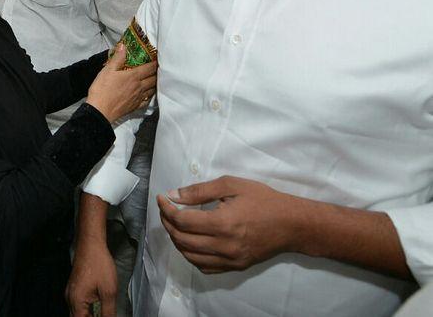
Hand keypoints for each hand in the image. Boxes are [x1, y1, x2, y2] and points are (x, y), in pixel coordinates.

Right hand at [66, 238, 117, 316]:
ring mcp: (71, 292)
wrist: (91, 244)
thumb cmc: (99, 264)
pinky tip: (96, 308)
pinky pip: (77, 304)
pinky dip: (86, 310)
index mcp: (76, 302)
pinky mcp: (74, 287)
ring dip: (87, 316)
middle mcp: (70, 298)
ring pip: (76, 312)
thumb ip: (108, 312)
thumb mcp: (108, 291)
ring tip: (100, 313)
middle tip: (103, 315)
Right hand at [87, 44, 156, 121]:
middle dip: (157, 72)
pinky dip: (150, 96)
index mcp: (133, 76)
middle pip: (154, 79)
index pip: (150, 68)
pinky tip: (148, 94)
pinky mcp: (135, 107)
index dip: (155, 62)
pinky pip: (147, 101)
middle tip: (158, 68)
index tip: (158, 58)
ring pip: (152, 90)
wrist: (100, 111)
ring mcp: (138, 98)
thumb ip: (117, 58)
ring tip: (156, 79)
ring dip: (155, 84)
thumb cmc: (102, 89)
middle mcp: (139, 87)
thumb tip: (123, 46)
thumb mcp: (107, 70)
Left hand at [157, 176, 300, 273]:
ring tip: (174, 224)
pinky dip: (191, 255)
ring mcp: (230, 260)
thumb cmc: (263, 200)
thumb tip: (174, 195)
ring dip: (177, 240)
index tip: (161, 198)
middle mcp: (224, 246)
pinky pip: (205, 267)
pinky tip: (190, 242)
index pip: (182, 220)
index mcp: (222, 223)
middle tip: (165, 209)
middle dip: (168, 223)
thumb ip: (200, 191)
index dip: (166, 209)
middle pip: (182, 239)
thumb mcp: (231, 185)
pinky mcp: (235, 267)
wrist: (291, 224)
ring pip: (190, 256)